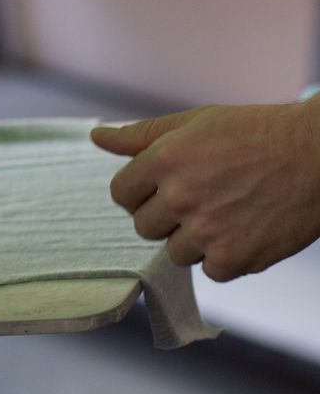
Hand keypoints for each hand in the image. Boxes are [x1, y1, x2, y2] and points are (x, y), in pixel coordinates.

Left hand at [91, 100, 319, 281]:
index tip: (161, 187)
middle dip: (163, 215)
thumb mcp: (193, 123)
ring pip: (174, 252)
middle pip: (143, 226)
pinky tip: (242, 229)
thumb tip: (97, 139)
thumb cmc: (252, 133)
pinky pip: (209, 271)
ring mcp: (207, 230)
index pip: (121, 194)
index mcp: (163, 159)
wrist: (316, 156)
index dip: (139, 191)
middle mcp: (180, 196)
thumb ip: (140, 135)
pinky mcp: (236, 258)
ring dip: (192, 238)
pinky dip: (223, 257)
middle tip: (197, 198)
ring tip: (222, 212)